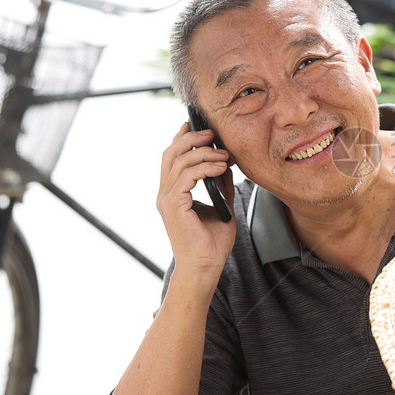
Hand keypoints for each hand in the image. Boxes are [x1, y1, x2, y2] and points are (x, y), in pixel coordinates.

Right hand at [157, 122, 236, 283]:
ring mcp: (167, 200)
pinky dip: (205, 167)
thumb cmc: (212, 244)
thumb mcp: (222, 206)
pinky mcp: (174, 206)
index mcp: (173, 194)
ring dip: (204, 153)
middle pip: (171, 154)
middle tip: (212, 133)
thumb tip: (228, 166)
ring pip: (179, 162)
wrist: (205, 268)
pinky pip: (187, 176)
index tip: (198, 127)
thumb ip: (222, 186)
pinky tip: (222, 168)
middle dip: (191, 138)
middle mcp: (166, 194)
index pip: (172, 158)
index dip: (182, 139)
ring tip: (225, 155)